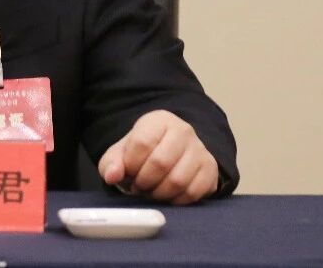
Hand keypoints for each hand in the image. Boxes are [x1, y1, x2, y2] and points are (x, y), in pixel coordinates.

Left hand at [97, 110, 217, 205]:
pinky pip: (193, 193)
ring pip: (178, 180)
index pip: (142, 143)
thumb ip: (112, 163)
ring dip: (159, 194)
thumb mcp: (121, 153)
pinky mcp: (210, 169)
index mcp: (158, 120)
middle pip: (160, 163)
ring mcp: (200, 150)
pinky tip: (167, 196)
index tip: (128, 173)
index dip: (131, 165)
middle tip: (139, 187)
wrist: (172, 153)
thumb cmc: (143, 153)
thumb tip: (112, 176)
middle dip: (144, 182)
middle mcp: (183, 130)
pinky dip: (176, 201)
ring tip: (152, 192)